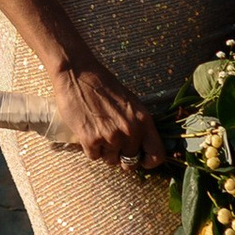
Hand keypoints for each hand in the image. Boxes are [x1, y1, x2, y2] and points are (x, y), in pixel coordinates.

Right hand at [48, 60, 168, 171]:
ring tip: (98, 132)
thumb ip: (137, 125)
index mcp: (143, 120)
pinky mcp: (90, 140)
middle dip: (121, 155)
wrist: (76, 73)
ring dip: (104, 152)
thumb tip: (138, 147)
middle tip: (112, 142)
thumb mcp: (130, 103)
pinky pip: (94, 157)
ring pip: (111, 161)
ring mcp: (110, 136)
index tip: (141, 160)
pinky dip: (90, 148)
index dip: (149, 161)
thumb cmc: (102, 85)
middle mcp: (129, 131)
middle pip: (130, 161)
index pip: (157, 154)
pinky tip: (87, 132)